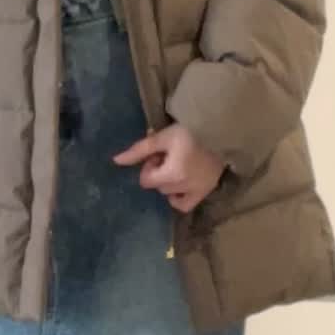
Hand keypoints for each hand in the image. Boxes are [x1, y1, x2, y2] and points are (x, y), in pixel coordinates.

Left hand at [112, 122, 226, 212]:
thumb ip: (138, 150)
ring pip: (170, 194)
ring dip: (169, 183)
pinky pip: (186, 205)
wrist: (219, 130)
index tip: (158, 154)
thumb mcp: (162, 137)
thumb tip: (116, 161)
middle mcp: (184, 186)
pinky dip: (179, 197)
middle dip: (159, 174)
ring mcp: (197, 190)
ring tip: (178, 166)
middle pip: (158, 187)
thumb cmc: (188, 131)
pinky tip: (180, 185)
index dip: (149, 167)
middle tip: (169, 157)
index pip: (146, 181)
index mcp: (172, 173)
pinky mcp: (206, 191)